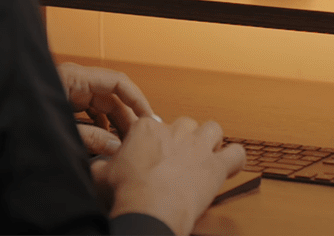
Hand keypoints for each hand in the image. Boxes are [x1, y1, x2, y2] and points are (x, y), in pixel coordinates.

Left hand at [57, 62, 153, 154]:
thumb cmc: (20, 118)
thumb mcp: (59, 129)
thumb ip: (89, 138)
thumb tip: (116, 146)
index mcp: (74, 78)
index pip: (118, 82)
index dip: (137, 99)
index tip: (148, 119)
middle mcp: (76, 82)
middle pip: (112, 97)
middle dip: (127, 119)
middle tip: (137, 141)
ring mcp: (71, 92)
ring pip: (103, 107)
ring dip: (114, 125)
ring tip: (124, 145)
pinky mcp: (67, 103)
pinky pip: (92, 113)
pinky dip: (101, 127)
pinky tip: (105, 143)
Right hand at [92, 116, 245, 235]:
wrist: (148, 210)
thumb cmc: (125, 193)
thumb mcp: (101, 174)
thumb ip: (102, 163)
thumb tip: (97, 164)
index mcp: (146, 129)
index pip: (154, 124)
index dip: (154, 142)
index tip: (151, 156)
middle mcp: (175, 131)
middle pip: (185, 124)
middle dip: (183, 139)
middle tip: (177, 158)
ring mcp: (198, 147)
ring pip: (213, 129)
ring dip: (211, 141)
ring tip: (203, 156)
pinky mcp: (215, 166)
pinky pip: (237, 153)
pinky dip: (235, 159)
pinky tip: (228, 167)